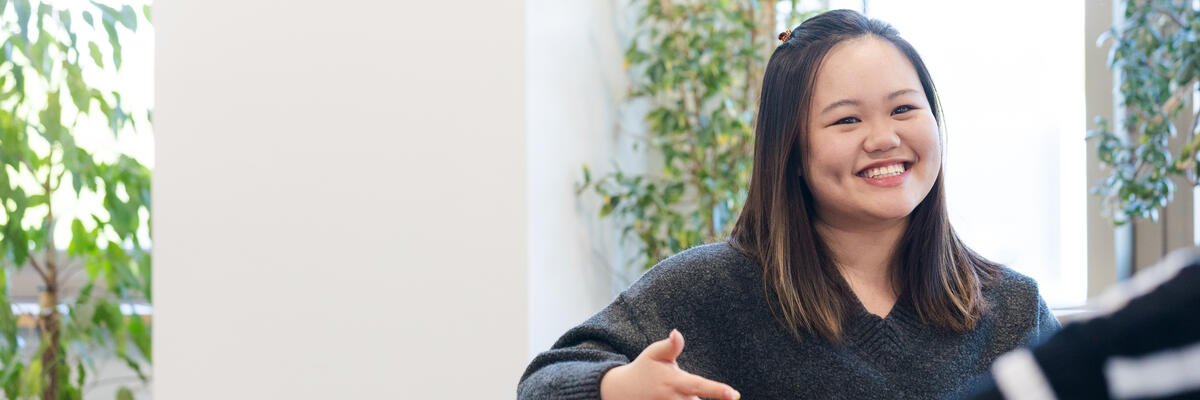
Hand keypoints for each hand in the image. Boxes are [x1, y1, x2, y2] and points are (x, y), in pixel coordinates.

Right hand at [600, 329, 739, 399]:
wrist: (622, 392)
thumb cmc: (644, 370)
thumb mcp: (653, 354)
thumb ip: (670, 346)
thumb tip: (677, 333)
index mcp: (674, 382)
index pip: (700, 386)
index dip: (717, 391)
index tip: (734, 395)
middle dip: (706, 397)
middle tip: (700, 391)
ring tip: (672, 389)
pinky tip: (677, 396)